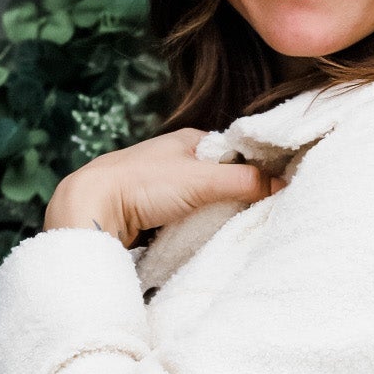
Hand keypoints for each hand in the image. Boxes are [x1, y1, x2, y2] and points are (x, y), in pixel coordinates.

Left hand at [44, 130, 284, 244]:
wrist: (90, 208)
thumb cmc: (142, 184)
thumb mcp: (202, 180)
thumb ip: (245, 182)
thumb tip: (283, 185)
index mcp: (189, 139)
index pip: (236, 152)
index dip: (256, 169)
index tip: (276, 189)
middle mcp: (177, 158)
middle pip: (221, 177)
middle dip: (237, 194)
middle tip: (256, 213)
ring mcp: (163, 184)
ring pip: (203, 198)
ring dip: (215, 212)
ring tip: (230, 226)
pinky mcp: (151, 209)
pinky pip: (186, 216)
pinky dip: (196, 224)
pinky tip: (202, 234)